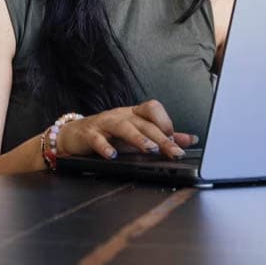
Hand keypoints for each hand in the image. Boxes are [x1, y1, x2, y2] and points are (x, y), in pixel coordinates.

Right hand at [55, 100, 197, 158]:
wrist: (75, 134)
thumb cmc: (109, 135)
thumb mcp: (137, 134)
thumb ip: (162, 137)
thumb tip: (190, 140)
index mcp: (134, 114)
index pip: (153, 108)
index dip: (166, 122)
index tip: (177, 140)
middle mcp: (121, 115)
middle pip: (144, 123)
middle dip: (162, 138)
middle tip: (174, 152)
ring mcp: (105, 123)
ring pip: (124, 127)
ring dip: (138, 138)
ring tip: (150, 148)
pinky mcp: (89, 134)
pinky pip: (97, 139)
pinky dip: (105, 147)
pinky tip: (112, 156)